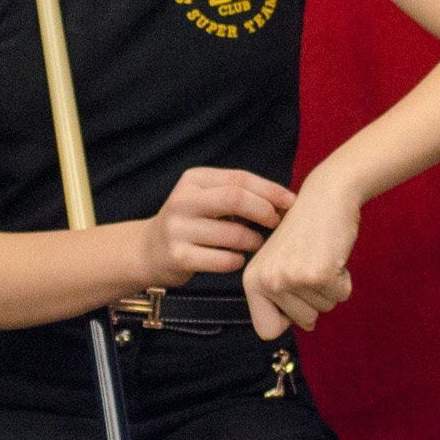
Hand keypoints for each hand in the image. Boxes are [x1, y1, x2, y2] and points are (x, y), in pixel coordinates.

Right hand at [139, 168, 294, 288]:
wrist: (148, 251)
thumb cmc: (192, 223)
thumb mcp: (207, 199)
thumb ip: (238, 194)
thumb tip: (285, 199)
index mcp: (193, 180)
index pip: (240, 179)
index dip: (270, 190)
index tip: (290, 201)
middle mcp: (183, 201)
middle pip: (235, 198)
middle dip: (264, 210)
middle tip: (276, 222)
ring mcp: (178, 229)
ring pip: (234, 235)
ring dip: (254, 241)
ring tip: (255, 243)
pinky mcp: (178, 257)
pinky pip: (224, 260)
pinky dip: (238, 261)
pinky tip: (236, 259)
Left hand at [242, 179, 359, 338]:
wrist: (326, 196)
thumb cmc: (305, 232)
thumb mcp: (279, 264)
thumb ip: (280, 297)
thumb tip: (304, 325)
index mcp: (251, 281)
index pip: (267, 331)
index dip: (288, 317)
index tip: (294, 291)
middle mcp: (267, 281)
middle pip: (303, 322)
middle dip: (316, 299)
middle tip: (311, 264)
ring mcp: (291, 278)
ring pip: (324, 309)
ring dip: (330, 287)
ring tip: (320, 257)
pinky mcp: (318, 274)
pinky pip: (341, 296)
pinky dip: (344, 280)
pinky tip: (333, 255)